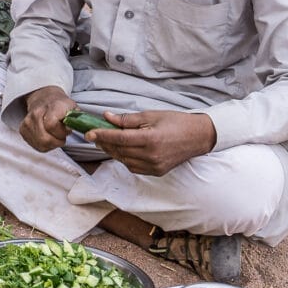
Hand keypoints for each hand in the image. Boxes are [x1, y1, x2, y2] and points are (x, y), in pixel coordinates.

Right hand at [19, 86, 76, 152]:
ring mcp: (27, 121)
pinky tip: (47, 137)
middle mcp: (36, 113)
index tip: (66, 131)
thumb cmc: (61, 106)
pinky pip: (35, 145)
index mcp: (51, 107)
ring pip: (40, 144)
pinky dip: (43, 145)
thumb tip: (72, 129)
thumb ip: (76, 120)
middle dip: (56, 142)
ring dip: (51, 144)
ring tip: (55, 137)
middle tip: (61, 137)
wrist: (44, 98)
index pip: (51, 125)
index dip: (61, 133)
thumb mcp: (74, 109)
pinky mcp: (22, 129)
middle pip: (44, 138)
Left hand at [88, 109, 215, 176]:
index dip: (102, 136)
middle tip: (95, 135)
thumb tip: (107, 118)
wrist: (199, 136)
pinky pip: (133, 167)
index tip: (89, 133)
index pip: (119, 139)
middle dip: (105, 143)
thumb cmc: (176, 122)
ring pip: (124, 160)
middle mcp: (152, 156)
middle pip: (120, 150)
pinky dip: (125, 159)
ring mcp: (154, 166)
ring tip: (108, 141)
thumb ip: (128, 119)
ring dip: (114, 151)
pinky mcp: (157, 172)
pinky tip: (123, 150)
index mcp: (151, 139)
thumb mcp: (151, 115)